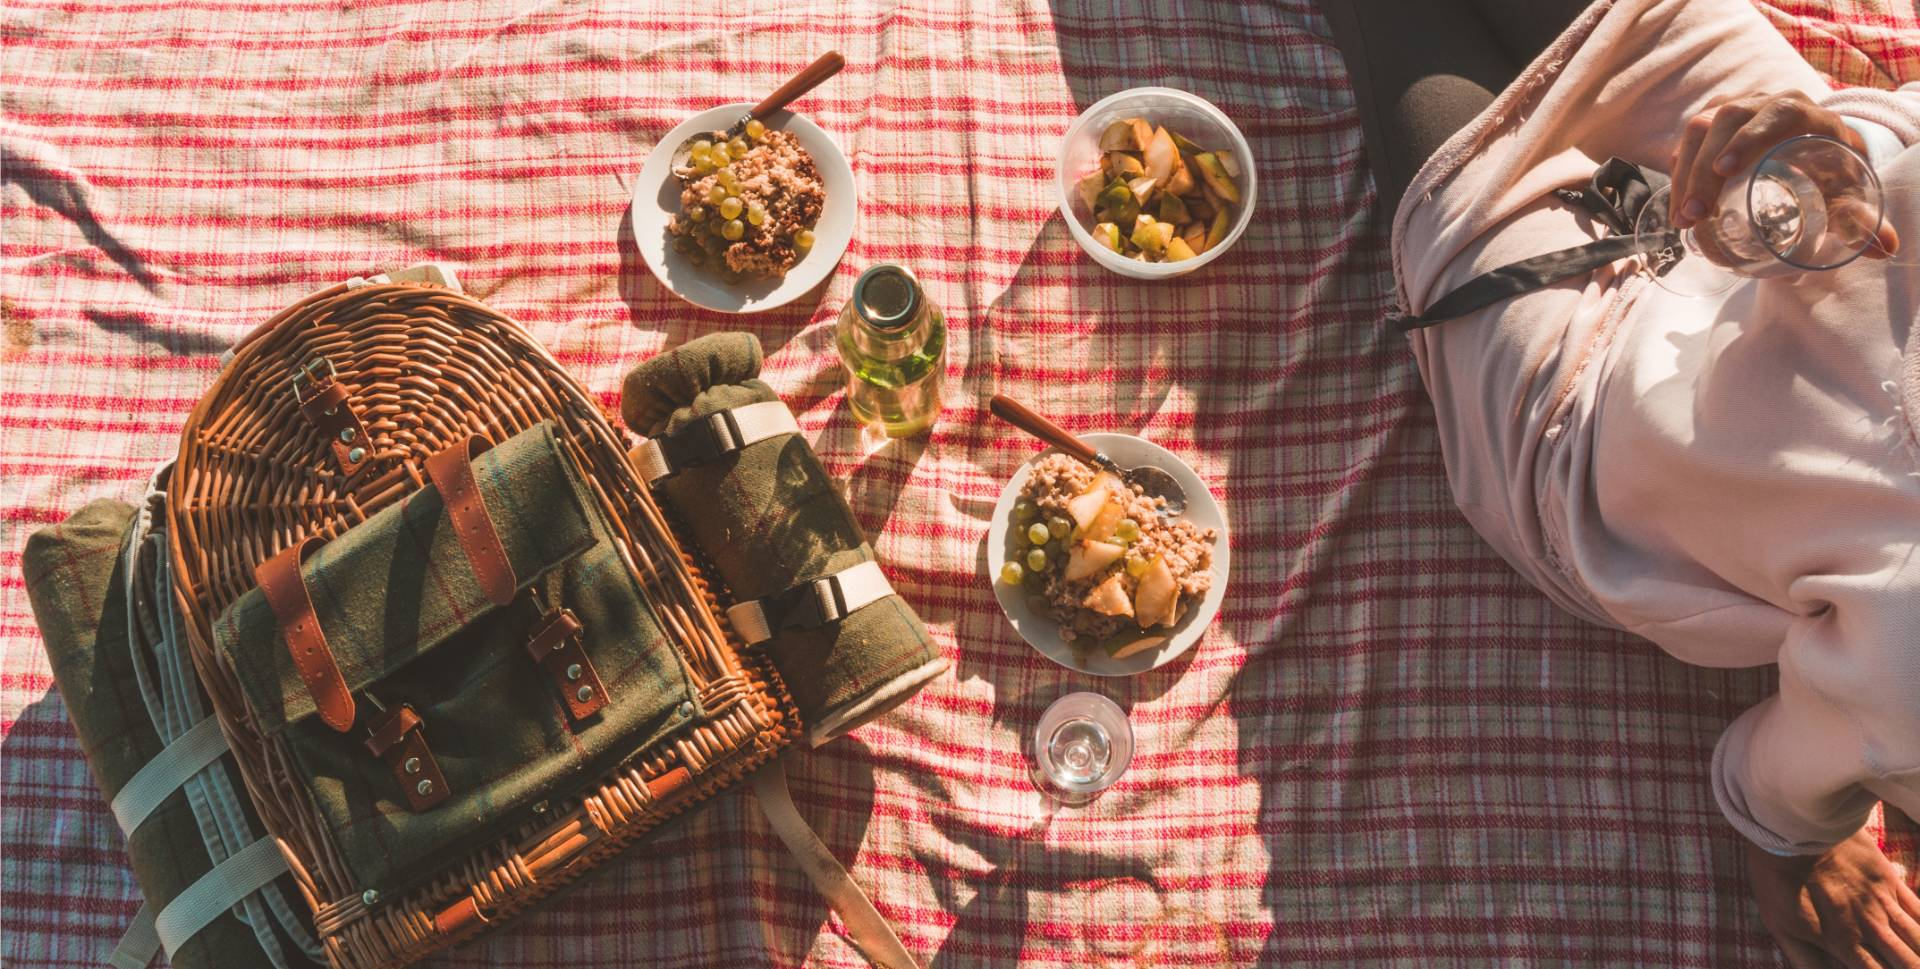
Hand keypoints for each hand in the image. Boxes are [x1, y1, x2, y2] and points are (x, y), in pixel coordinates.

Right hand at [1670, 91, 1899, 257]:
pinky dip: (1680, 171)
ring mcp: (1735, 110)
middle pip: (1724, 121)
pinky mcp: (1714, 123)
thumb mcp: (1845, 192)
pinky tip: (1679, 202)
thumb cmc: (1830, 173)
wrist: (1815, 152)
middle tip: (1694, 215)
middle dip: (1702, 170)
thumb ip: (1859, 218)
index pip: (1774, 114)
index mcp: (1805, 112)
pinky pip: (1689, 140)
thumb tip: (1881, 247)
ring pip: (1699, 129)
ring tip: (1682, 218)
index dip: (1747, 137)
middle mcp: (1766, 102)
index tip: (1725, 171)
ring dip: (1684, 174)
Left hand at [1747, 827, 1919, 967]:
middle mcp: (1872, 927)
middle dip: (1910, 966)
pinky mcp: (1890, 880)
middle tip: (1907, 964)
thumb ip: (1805, 961)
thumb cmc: (1778, 878)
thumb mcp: (1779, 926)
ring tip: (1917, 959)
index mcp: (1844, 943)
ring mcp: (1884, 903)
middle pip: (1908, 963)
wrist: (1792, 829)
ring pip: (1918, 940)